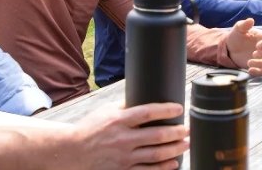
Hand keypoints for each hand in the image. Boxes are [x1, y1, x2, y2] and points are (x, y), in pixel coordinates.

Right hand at [70, 102, 188, 169]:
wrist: (73, 152)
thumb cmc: (90, 129)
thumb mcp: (105, 112)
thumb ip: (124, 107)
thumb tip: (145, 98)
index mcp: (118, 120)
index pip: (147, 112)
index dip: (166, 110)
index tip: (179, 108)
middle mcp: (122, 139)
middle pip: (157, 136)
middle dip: (177, 132)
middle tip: (187, 129)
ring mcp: (123, 157)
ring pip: (156, 155)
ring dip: (175, 149)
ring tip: (186, 144)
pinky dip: (163, 167)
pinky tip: (173, 162)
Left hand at [226, 18, 261, 76]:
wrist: (229, 49)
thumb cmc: (236, 37)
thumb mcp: (238, 29)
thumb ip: (244, 24)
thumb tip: (251, 20)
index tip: (258, 46)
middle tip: (254, 54)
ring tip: (249, 62)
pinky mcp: (260, 66)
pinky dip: (259, 72)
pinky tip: (249, 70)